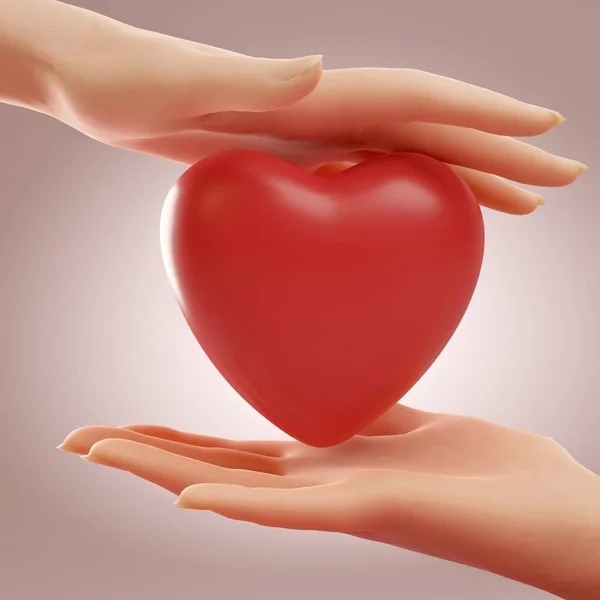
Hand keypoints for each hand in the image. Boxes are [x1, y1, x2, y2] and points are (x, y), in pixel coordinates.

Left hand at [9, 2, 581, 214]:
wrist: (91, 81)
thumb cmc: (120, 79)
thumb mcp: (176, 81)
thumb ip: (249, 79)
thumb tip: (319, 72)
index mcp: (308, 96)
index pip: (415, 101)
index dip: (481, 115)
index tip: (545, 129)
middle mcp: (320, 113)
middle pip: (430, 133)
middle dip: (498, 155)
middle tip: (559, 181)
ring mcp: (307, 138)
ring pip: (405, 160)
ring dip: (461, 181)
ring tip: (512, 206)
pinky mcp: (284, 162)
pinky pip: (361, 183)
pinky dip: (399, 198)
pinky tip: (414, 216)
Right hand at [59, 405, 599, 598]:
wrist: (561, 517)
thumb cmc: (494, 471)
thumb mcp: (416, 422)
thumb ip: (368, 407)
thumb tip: (335, 378)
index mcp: (329, 463)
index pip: (234, 450)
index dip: (175, 439)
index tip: (126, 426)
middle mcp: (320, 486)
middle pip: (214, 466)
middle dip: (144, 453)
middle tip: (79, 439)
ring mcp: (340, 503)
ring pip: (234, 489)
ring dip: (163, 472)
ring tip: (100, 454)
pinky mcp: (373, 510)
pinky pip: (293, 513)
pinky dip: (240, 505)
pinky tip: (190, 495)